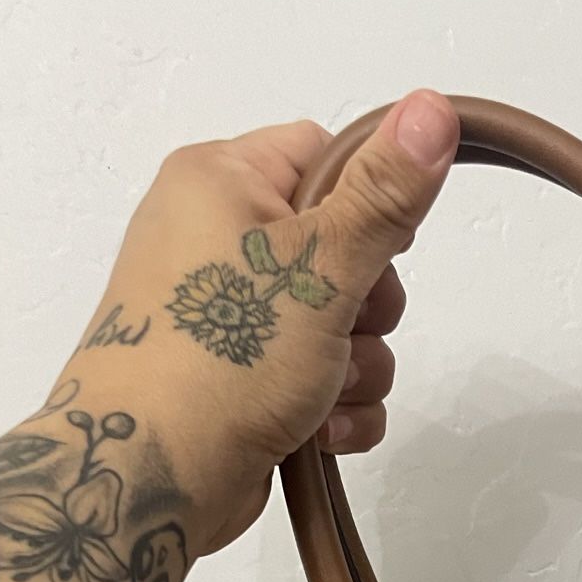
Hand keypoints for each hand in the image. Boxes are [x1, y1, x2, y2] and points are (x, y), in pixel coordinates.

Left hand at [66, 89, 460, 553]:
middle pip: (346, 250)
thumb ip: (382, 194)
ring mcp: (228, 316)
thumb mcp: (319, 266)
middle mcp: (217, 239)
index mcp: (220, 181)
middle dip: (369, 310)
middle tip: (344, 332)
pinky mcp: (241, 380)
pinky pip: (322, 382)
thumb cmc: (222, 357)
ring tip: (322, 395)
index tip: (381, 250)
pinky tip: (319, 433)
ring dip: (357, 370)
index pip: (325, 156)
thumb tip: (433, 107)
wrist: (148, 473)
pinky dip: (335, 410)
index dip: (368, 203)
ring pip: (343, 328)